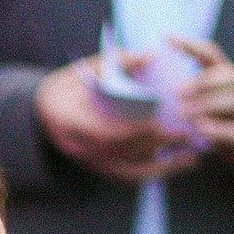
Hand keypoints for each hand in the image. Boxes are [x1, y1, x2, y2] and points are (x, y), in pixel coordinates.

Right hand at [34, 57, 205, 182]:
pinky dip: (156, 172)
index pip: (109, 133)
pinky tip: (177, 164)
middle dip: (158, 145)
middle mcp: (81, 149)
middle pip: (125, 153)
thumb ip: (118, 62)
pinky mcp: (100, 170)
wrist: (41, 115)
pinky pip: (131, 177)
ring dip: (164, 167)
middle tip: (188, 134)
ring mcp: (90, 163)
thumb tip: (151, 56)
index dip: (138, 131)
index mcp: (71, 122)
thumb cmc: (66, 87)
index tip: (164, 123)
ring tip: (191, 158)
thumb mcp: (85, 68)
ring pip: (131, 172)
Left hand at [169, 36, 233, 191]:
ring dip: (207, 103)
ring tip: (183, 113)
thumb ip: (195, 106)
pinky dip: (220, 129)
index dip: (191, 45)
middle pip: (228, 74)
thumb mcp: (215, 115)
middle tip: (176, 91)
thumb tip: (162, 104)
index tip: (167, 38)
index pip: (212, 55)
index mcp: (229, 83)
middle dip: (202, 80)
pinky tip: (202, 131)